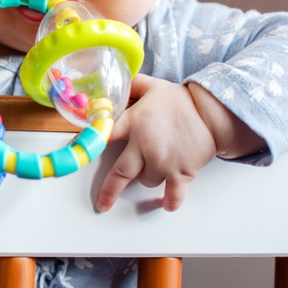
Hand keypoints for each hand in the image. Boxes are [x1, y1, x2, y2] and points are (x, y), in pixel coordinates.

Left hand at [95, 75, 216, 212]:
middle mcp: (145, 145)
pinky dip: (170, 201)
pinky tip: (166, 204)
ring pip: (146, 181)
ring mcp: (163, 161)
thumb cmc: (181, 100)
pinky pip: (173, 194)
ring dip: (148, 176)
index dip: (89, 142)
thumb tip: (114, 83)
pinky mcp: (181, 172)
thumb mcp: (151, 86)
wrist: (212, 112)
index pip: (105, 134)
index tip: (76, 153)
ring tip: (158, 160)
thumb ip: (131, 86)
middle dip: (109, 191)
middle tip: (102, 203)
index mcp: (134, 122)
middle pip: (120, 173)